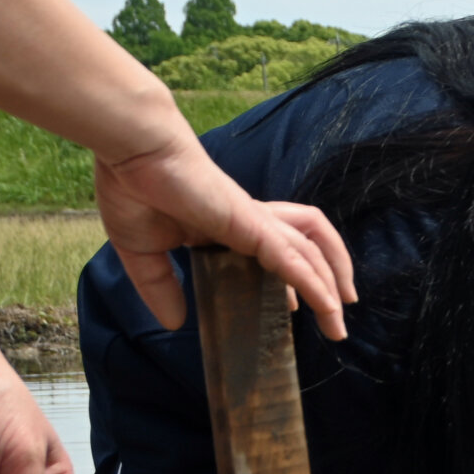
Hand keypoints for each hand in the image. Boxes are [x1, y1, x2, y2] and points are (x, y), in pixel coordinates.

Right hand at [95, 134, 356, 339]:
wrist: (133, 150)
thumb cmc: (133, 187)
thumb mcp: (142, 253)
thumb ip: (160, 287)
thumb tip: (173, 323)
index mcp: (227, 226)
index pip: (274, 252)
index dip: (289, 279)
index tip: (293, 308)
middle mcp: (251, 222)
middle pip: (307, 248)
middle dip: (328, 281)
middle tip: (336, 318)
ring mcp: (256, 221)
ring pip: (312, 251)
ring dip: (332, 284)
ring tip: (340, 319)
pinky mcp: (254, 224)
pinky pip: (296, 257)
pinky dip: (314, 283)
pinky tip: (327, 306)